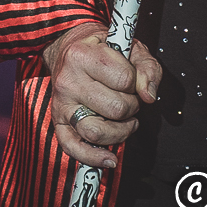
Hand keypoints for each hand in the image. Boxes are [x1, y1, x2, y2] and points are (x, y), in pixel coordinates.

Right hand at [42, 22, 161, 168]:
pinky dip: (93, 158)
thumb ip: (147, 68)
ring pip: (97, 132)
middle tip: (129, 99)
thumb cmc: (102, 49)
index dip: (137, 83)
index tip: (131, 79)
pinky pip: (72, 147)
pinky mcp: (58, 121)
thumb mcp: (129, 47)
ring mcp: (61, 103)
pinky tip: (109, 159)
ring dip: (120, 131)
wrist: (69, 49)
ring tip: (125, 121)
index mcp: (83, 55)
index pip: (125, 79)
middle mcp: (68, 79)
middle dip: (132, 107)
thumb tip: (148, 95)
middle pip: (115, 108)